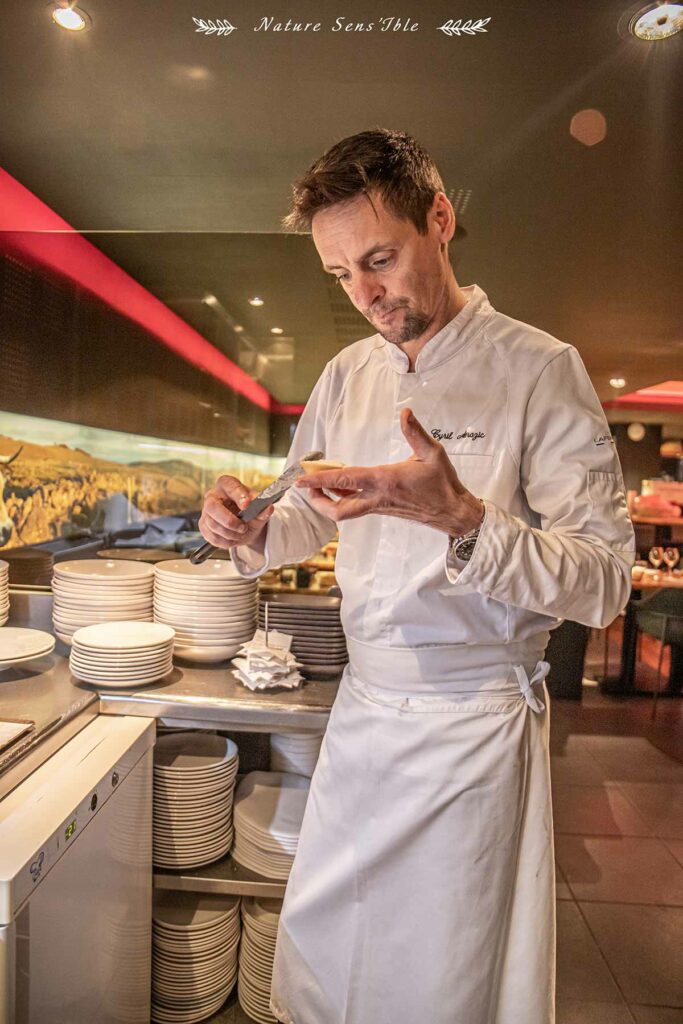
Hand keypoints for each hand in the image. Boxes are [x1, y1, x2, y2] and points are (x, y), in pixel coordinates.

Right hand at [199, 475, 273, 550]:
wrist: (245, 526)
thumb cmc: (250, 512)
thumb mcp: (259, 510)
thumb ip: (263, 509)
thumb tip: (268, 508)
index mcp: (226, 485)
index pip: (228, 485)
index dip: (237, 494)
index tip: (247, 505)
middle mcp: (213, 496)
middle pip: (212, 507)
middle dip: (229, 521)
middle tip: (243, 527)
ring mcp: (206, 512)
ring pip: (213, 525)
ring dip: (231, 533)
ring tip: (242, 533)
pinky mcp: (203, 526)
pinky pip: (212, 537)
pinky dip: (226, 541)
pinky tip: (234, 538)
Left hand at [295, 408, 484, 534]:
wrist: (453, 513)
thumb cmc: (443, 484)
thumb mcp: (433, 453)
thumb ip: (416, 433)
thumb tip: (406, 413)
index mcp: (385, 482)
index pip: (345, 481)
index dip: (320, 480)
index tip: (301, 479)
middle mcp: (377, 498)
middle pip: (338, 510)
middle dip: (317, 501)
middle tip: (305, 488)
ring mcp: (379, 507)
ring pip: (345, 511)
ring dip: (329, 500)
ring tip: (320, 483)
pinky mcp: (383, 510)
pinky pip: (356, 508)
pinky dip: (344, 498)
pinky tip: (342, 487)